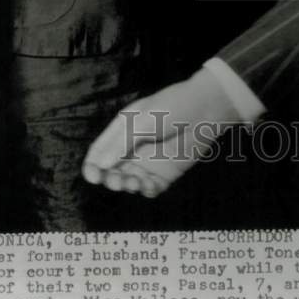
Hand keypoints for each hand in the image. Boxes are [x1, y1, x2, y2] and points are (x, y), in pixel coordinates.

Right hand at [82, 69, 240, 196]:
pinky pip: (149, 188)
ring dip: (127, 185)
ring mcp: (148, 162)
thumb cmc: (172, 107)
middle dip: (110, 179)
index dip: (92, 166)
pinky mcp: (165, 174)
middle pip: (111, 171)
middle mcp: (132, 148)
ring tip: (135, 183)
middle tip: (117, 181)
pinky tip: (149, 186)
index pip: (99, 152)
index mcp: (122, 130)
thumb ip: (122, 142)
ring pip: (129, 182)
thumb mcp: (142, 120)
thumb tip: (100, 164)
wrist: (205, 111)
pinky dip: (146, 190)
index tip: (93, 177)